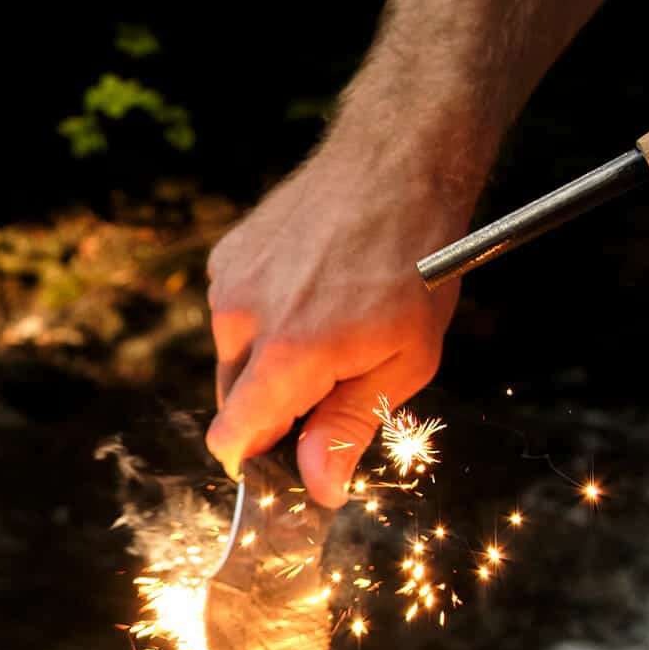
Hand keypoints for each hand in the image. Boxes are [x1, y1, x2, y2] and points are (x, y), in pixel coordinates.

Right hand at [204, 132, 477, 505]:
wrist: (400, 161)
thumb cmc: (418, 263)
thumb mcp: (405, 362)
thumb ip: (350, 427)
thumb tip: (318, 487)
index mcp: (287, 355)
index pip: (232, 438)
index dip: (254, 464)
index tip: (282, 469)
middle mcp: (243, 318)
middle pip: (235, 403)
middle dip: (275, 412)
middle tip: (335, 387)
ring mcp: (230, 281)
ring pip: (236, 357)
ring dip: (272, 363)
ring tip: (332, 327)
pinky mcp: (230, 255)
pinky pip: (237, 313)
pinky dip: (266, 320)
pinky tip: (314, 294)